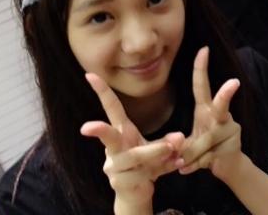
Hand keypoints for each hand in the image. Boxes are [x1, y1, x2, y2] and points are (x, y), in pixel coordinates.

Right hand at [80, 74, 183, 212]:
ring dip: (154, 151)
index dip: (102, 91)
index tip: (90, 75)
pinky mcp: (122, 183)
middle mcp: (113, 149)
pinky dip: (164, 168)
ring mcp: (115, 167)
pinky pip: (144, 174)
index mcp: (121, 132)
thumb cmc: (146, 162)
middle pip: (109, 137)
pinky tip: (176, 164)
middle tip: (88, 127)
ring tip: (172, 148)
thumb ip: (170, 141)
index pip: (111, 109)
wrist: (136, 192)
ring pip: (134, 157)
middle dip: (101, 131)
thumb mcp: (160, 148)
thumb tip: (179, 138)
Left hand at [179, 47, 241, 177]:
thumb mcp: (190, 144)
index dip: (201, 68)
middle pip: (221, 104)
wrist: (226, 166)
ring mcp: (230, 129)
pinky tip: (189, 169)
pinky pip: (208, 156)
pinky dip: (195, 165)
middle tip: (234, 82)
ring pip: (206, 140)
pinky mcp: (232, 144)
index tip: (203, 50)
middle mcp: (221, 115)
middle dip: (226, 94)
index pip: (202, 86)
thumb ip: (183, 146)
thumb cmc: (205, 149)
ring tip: (182, 164)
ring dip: (191, 155)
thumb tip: (179, 157)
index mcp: (207, 109)